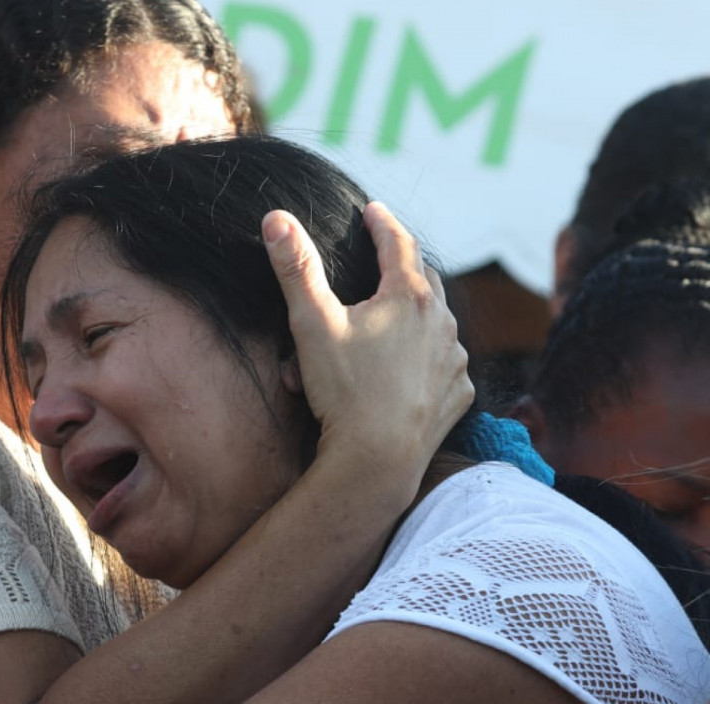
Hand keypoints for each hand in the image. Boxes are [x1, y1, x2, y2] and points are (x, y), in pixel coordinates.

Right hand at [261, 202, 472, 473]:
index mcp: (410, 297)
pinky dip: (427, 359)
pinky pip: (444, 365)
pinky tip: (408, 370)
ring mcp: (454, 360)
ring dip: (415, 318)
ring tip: (389, 323)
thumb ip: (295, 269)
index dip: (382, 223)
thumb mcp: (311, 324)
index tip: (372, 211)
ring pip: (436, 325)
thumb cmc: (344, 390)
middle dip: (403, 268)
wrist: (377, 460)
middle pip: (425, 280)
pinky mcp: (458, 394)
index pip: (399, 244)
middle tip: (385, 262)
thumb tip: (276, 218)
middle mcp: (442, 323)